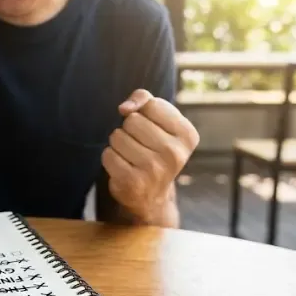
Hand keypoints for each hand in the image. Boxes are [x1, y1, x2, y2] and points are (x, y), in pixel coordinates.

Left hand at [101, 89, 199, 223]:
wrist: (153, 196)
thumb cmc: (154, 149)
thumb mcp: (159, 122)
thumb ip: (144, 100)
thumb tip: (124, 108)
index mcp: (187, 135)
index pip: (152, 105)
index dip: (143, 112)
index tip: (151, 127)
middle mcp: (174, 153)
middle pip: (132, 120)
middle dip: (129, 129)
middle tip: (139, 145)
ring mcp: (154, 170)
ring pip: (117, 136)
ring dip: (118, 144)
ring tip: (131, 156)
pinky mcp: (132, 182)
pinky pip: (108, 154)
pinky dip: (110, 158)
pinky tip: (123, 167)